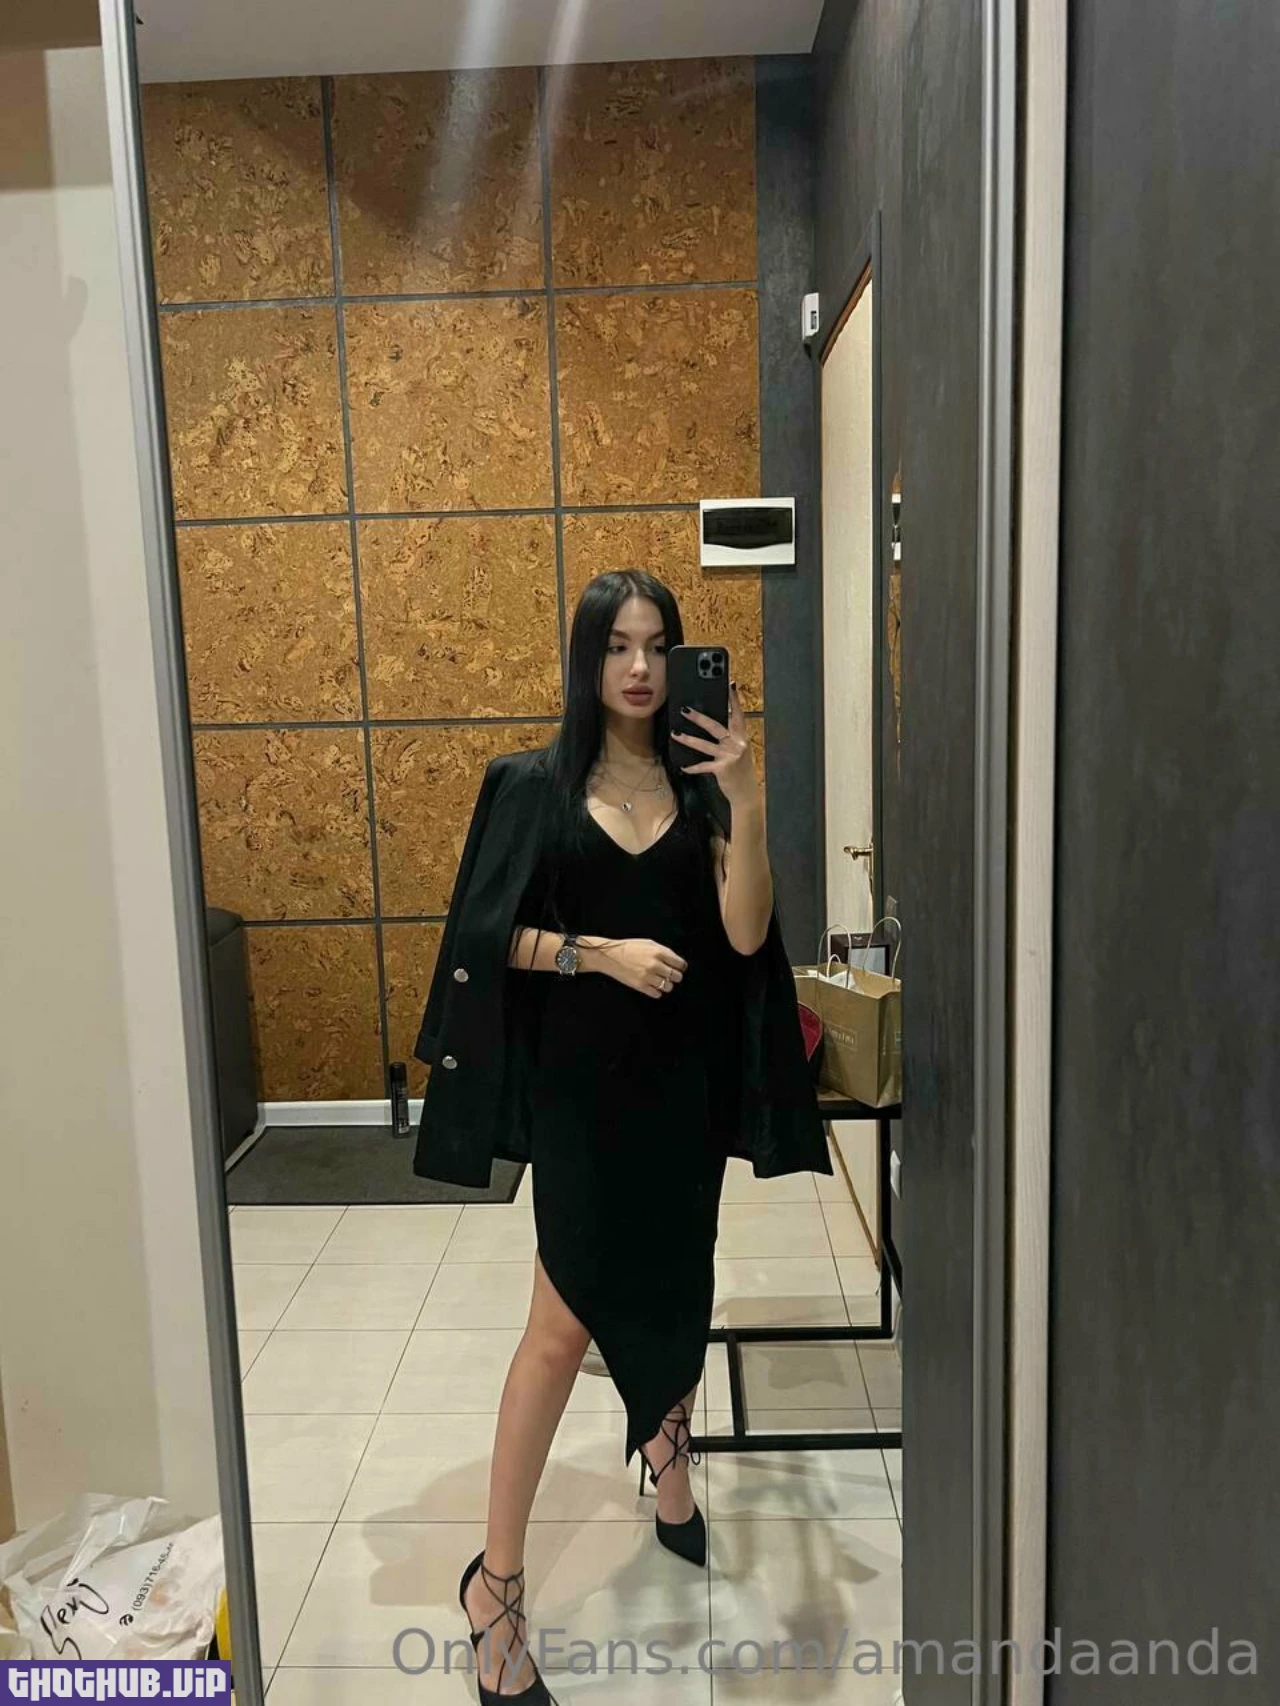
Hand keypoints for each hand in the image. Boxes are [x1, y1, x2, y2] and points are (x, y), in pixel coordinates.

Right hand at [595, 938, 687, 998]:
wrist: (611, 956)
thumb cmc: (629, 948)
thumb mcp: (649, 943)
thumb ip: (664, 951)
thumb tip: (676, 960)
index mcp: (658, 953)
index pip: (680, 964)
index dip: (681, 967)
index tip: (679, 968)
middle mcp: (655, 965)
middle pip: (677, 977)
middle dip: (675, 976)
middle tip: (670, 975)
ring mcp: (648, 977)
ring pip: (668, 987)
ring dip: (666, 985)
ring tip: (660, 980)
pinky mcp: (640, 986)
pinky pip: (657, 994)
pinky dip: (657, 991)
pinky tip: (653, 986)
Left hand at [671, 682, 759, 806]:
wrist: (747, 793)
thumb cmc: (740, 769)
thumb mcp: (739, 750)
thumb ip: (730, 737)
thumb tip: (712, 723)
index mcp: (742, 736)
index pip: (738, 714)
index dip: (734, 699)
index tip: (730, 684)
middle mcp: (738, 744)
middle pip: (717, 726)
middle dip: (700, 717)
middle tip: (685, 709)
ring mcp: (730, 756)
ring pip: (706, 745)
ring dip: (688, 739)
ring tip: (674, 733)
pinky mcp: (723, 769)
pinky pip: (704, 766)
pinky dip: (692, 767)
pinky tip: (683, 766)